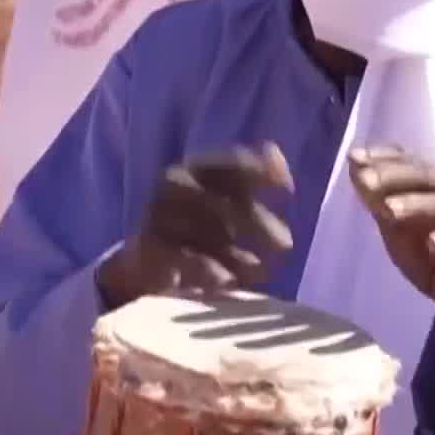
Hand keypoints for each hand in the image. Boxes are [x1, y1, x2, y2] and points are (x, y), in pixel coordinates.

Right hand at [97, 144, 295, 307]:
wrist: (148, 263)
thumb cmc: (203, 227)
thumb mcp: (232, 201)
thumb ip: (255, 178)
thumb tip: (275, 152)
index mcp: (197, 167)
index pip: (231, 163)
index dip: (261, 171)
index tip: (288, 189)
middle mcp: (174, 184)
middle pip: (222, 200)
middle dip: (257, 223)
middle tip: (286, 246)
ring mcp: (156, 213)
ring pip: (205, 231)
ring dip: (237, 254)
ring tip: (261, 271)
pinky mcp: (147, 246)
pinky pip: (183, 256)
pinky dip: (208, 269)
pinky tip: (228, 282)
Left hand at [347, 146, 434, 328]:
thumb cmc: (426, 251)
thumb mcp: (394, 224)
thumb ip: (377, 198)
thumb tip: (355, 165)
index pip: (410, 162)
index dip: (384, 157)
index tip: (356, 158)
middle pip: (427, 177)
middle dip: (395, 176)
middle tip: (366, 181)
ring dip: (417, 204)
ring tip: (390, 210)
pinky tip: (433, 244)